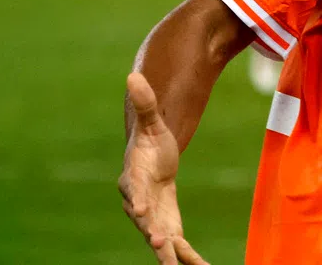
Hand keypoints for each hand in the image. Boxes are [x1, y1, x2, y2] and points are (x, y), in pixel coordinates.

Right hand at [118, 73, 208, 264]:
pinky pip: (178, 247)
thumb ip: (144, 103)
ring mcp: (152, 219)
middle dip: (151, 234)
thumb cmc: (150, 142)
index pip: (132, 190)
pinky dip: (189, 259)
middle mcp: (139, 204)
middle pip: (144, 222)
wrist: (153, 163)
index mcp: (133, 178)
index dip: (135, 199)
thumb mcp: (151, 122)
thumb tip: (132, 75)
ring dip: (170, 254)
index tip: (140, 210)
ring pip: (160, 240)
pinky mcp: (168, 227)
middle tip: (161, 245)